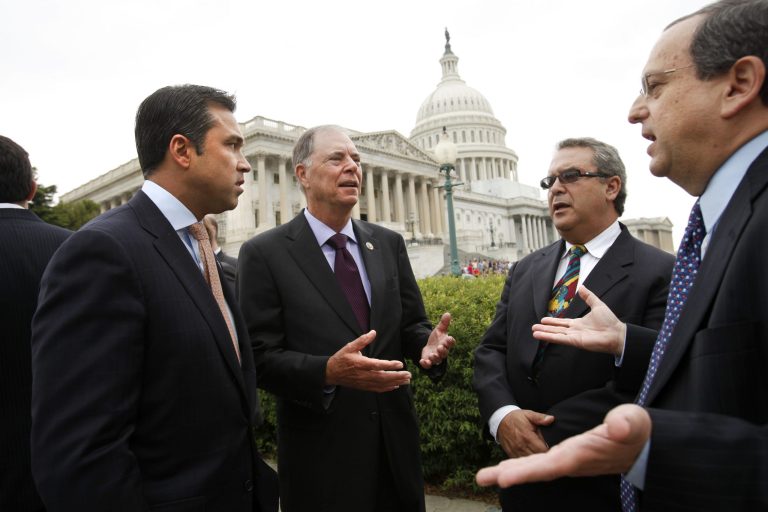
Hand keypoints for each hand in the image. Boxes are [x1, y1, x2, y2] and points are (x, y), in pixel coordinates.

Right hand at [325, 330, 411, 391]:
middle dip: (397, 376)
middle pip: (383, 377)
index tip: (400, 364)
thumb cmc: (341, 358)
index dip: (389, 365)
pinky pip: (377, 389)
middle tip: (408, 374)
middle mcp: (363, 375)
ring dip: (395, 383)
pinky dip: (387, 388)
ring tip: (406, 381)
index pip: (377, 365)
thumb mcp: (350, 346)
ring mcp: (364, 382)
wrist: (331, 373)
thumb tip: (373, 332)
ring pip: (382, 384)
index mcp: (360, 364)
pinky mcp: (363, 387)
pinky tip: (395, 386)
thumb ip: (362, 340)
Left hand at [420, 312, 454, 368]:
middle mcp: (442, 351)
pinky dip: (426, 364)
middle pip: (444, 353)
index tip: (449, 339)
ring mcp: (435, 357)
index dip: (450, 341)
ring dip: (434, 358)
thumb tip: (448, 313)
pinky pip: (428, 365)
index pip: (451, 343)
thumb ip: (443, 323)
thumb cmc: (437, 338)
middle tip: (440, 347)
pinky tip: (422, 361)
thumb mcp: (439, 329)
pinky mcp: (429, 361)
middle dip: (442, 351)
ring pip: (437, 359)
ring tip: (432, 355)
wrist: (430, 346)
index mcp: (446, 343)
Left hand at [477, 404, 650, 487]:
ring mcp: (568, 460)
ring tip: (485, 475)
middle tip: (482, 477)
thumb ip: (626, 424)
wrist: (644, 444)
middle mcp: (571, 461)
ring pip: (535, 467)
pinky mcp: (568, 456)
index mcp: (581, 454)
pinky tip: (508, 469)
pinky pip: (541, 463)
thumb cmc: (638, 431)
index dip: (527, 471)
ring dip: (511, 470)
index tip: (504, 477)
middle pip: (536, 470)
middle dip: (509, 474)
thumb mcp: (635, 423)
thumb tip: (616, 428)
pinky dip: (523, 467)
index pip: (550, 465)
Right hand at [497, 409, 553, 457]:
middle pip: (537, 458)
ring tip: (541, 456)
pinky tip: (531, 458)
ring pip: (529, 462)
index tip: (554, 450)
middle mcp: (521, 446)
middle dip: (544, 457)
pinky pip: (521, 462)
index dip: (550, 451)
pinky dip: (527, 462)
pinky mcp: (511, 454)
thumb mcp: (529, 414)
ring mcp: (515, 451)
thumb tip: (551, 419)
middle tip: (549, 454)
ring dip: (536, 460)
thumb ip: (540, 418)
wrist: (500, 421)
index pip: (543, 450)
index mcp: (527, 436)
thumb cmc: (517, 418)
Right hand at [531, 286, 626, 355]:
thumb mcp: (597, 305)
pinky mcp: (574, 341)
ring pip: (556, 334)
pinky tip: (540, 336)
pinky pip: (559, 339)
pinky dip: (549, 337)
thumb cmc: (610, 321)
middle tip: (534, 327)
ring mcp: (573, 336)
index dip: (553, 321)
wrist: (616, 333)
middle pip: (556, 329)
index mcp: (578, 323)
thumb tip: (582, 287)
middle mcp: (574, 331)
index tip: (543, 320)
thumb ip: (588, 297)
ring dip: (544, 333)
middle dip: (545, 328)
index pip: (562, 322)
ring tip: (534, 332)